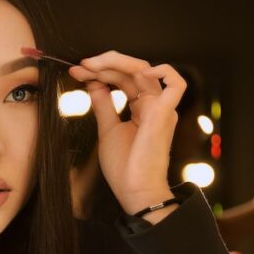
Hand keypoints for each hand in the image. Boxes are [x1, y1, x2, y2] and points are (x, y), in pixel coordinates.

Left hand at [68, 51, 185, 214]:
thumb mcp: (107, 129)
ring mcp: (161, 107)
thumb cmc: (124, 167)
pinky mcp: (164, 114)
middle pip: (132, 70)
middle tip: (80, 67)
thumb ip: (103, 104)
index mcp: (141, 107)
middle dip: (103, 64)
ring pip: (145, 69)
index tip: (77, 72)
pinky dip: (162, 71)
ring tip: (92, 66)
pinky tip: (137, 72)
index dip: (100, 72)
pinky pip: (176, 84)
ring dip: (116, 63)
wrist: (134, 191)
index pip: (123, 78)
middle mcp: (153, 104)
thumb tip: (94, 83)